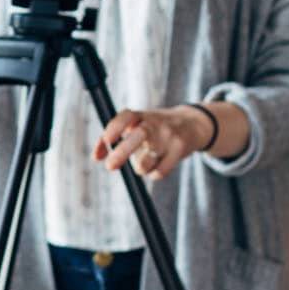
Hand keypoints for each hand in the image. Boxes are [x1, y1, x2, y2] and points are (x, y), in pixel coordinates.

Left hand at [93, 103, 213, 182]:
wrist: (192, 124)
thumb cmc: (154, 127)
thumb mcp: (136, 124)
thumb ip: (114, 137)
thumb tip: (96, 157)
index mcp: (141, 115)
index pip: (126, 117)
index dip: (115, 127)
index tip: (107, 140)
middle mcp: (155, 123)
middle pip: (139, 136)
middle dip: (122, 152)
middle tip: (110, 166)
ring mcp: (168, 136)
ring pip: (148, 160)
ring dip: (140, 167)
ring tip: (144, 162)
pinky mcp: (180, 150)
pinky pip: (160, 171)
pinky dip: (154, 174)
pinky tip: (157, 165)